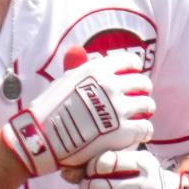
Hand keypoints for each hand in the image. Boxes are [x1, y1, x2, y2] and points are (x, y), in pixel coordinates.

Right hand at [2, 49, 154, 176]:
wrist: (41, 138)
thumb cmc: (49, 110)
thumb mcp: (64, 80)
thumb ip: (78, 67)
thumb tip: (79, 50)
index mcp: (98, 69)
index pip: (130, 61)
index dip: (133, 70)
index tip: (131, 78)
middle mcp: (111, 85)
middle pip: (143, 83)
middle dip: (141, 91)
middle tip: (137, 101)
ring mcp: (118, 108)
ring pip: (147, 104)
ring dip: (144, 111)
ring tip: (138, 118)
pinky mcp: (123, 131)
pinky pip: (146, 128)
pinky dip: (144, 131)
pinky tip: (137, 134)